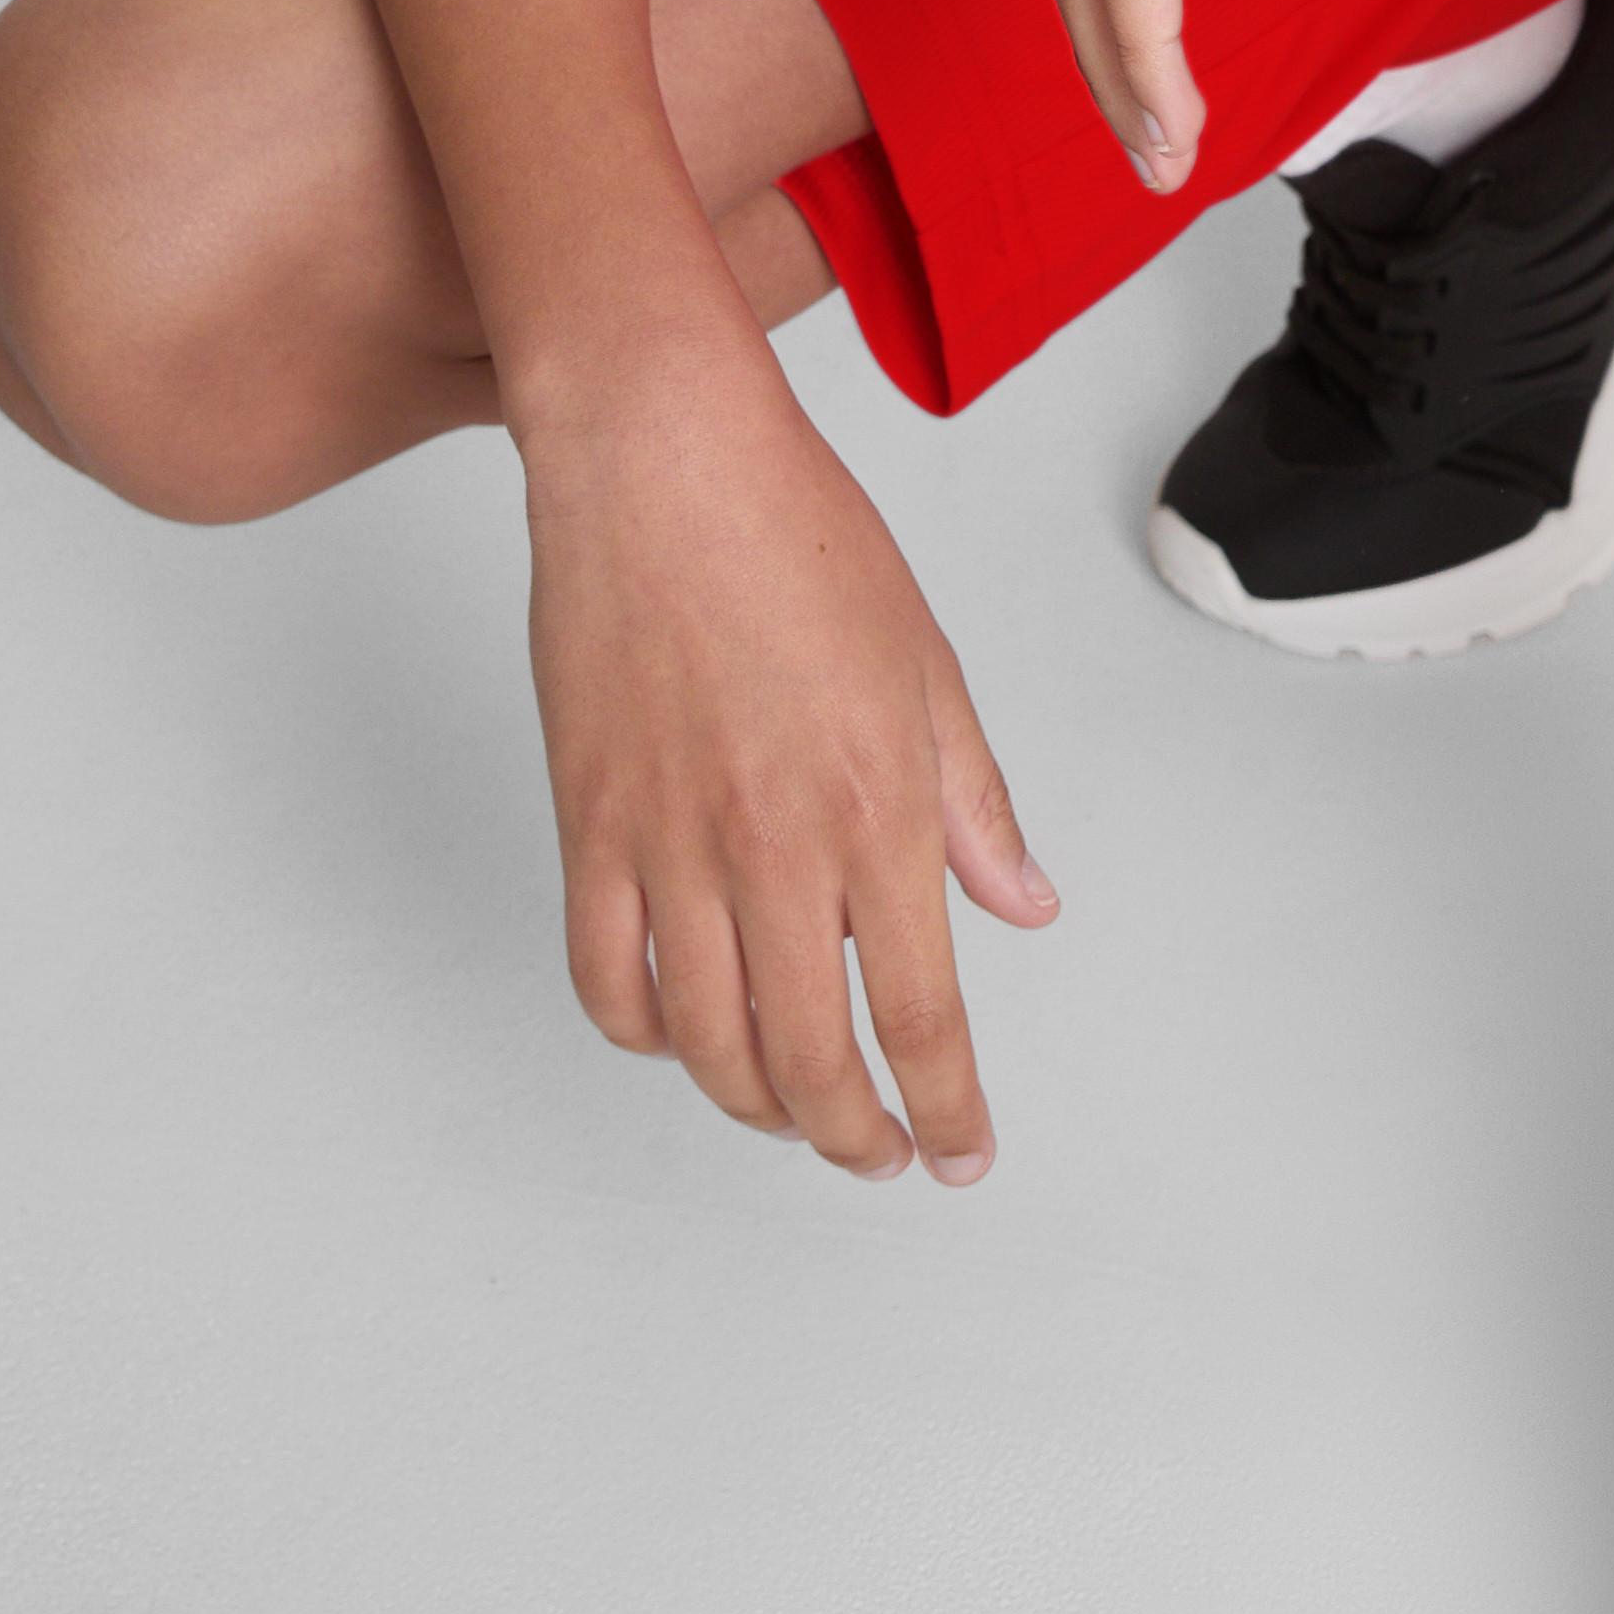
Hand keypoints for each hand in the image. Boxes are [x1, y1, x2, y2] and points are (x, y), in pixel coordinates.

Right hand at [522, 315, 1057, 1178]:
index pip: (921, 1014)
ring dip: (756, 1104)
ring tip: (794, 1111)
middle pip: (809, 1059)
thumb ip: (974, 804)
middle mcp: (775, 847)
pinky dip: (644, 1036)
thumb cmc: (803, 538)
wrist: (662, 459)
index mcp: (878, 808)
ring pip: (704, 1044)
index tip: (962, 1154)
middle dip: (854, 1135)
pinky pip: (606, 979)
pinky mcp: (589, 826)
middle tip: (882, 1154)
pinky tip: (683, 1035)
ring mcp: (670, 845)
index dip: (945, 1107)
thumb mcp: (926, 666)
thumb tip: (1024, 908)